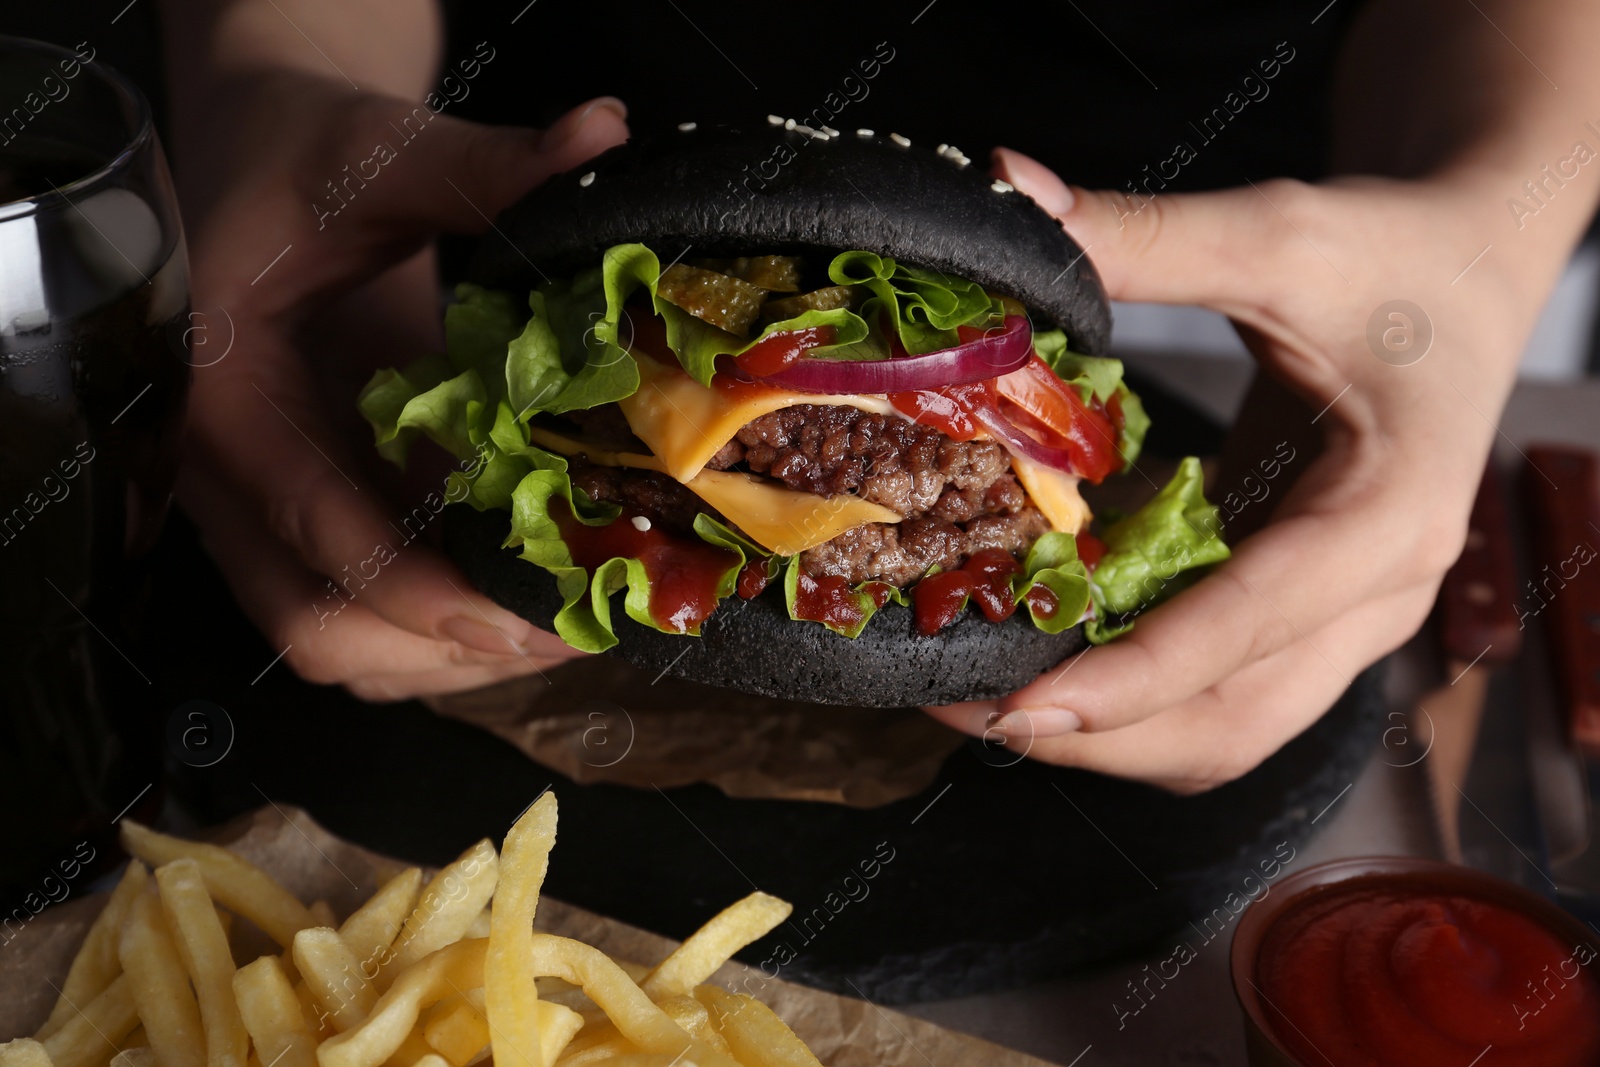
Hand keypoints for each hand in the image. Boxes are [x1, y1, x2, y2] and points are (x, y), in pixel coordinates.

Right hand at [174, 70, 627, 699]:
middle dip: (442, 647)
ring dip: (446, 660)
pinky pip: (360, 617)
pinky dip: (437, 638)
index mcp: (227, 393)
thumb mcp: (382, 152)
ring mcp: (267, 510)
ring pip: (336, 641)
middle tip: (568, 631)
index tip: (514, 619)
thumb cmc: (308, 162)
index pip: (310, 525)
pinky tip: (524, 607)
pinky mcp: (312, 519)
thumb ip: (482, 165)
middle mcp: (231, 476)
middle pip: (314, 620)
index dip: (412, 588)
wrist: (272, 175)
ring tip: (564, 631)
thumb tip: (603, 137)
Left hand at [925, 149, 1558, 791]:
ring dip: (1105, 730)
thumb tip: (1007, 193)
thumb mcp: (1282, 237)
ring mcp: (1347, 617)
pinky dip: (1129, 685)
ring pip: (1223, 727)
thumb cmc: (1400, 256)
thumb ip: (1147, 236)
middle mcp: (1379, 596)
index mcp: (1389, 519)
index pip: (1248, 629)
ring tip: (983, 687)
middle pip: (1230, 724)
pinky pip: (1216, 684)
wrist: (1469, 273)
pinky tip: (1047, 638)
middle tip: (959, 704)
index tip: (1016, 706)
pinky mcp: (1308, 610)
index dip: (1128, 681)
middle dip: (1094, 736)